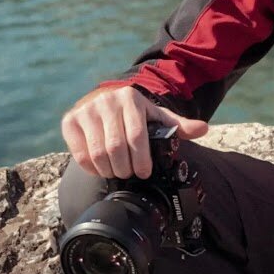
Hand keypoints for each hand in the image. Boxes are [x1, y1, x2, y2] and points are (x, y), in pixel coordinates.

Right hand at [61, 86, 208, 179]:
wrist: (103, 98)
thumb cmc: (134, 113)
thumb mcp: (156, 116)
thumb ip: (178, 125)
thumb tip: (203, 129)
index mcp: (131, 98)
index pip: (137, 135)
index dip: (141, 159)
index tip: (145, 172)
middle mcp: (106, 102)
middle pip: (116, 147)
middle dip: (125, 167)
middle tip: (130, 174)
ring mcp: (86, 110)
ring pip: (97, 152)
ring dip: (109, 170)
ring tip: (117, 172)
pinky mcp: (69, 121)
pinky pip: (80, 154)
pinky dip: (91, 168)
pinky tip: (100, 168)